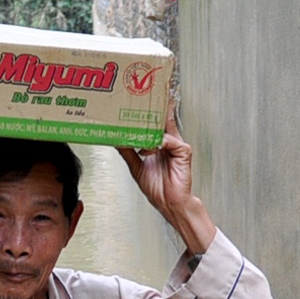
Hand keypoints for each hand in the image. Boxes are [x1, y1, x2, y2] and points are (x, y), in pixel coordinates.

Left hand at [117, 104, 216, 254]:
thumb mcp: (135, 167)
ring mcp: (176, 145)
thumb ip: (127, 152)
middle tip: (142, 95)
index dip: (148, 109)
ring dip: (150, 124)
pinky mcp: (183, 151)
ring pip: (165, 125)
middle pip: (162, 117)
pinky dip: (157, 143)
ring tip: (138, 122)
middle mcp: (168, 140)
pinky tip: (148, 149)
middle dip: (154, 105)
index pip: (154, 121)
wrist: (168, 203)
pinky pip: (169, 141)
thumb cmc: (158, 187)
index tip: (138, 98)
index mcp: (158, 143)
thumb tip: (116, 140)